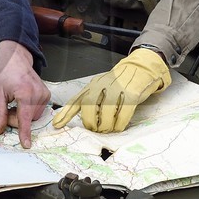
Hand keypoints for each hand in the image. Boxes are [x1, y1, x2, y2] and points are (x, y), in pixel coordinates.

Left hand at [0, 40, 50, 147]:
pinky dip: (28, 110)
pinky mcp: (47, 95)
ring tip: (14, 102)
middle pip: (27, 120)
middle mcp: (38, 94)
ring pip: (33, 117)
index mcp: (25, 93)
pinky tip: (22, 101)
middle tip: (6, 108)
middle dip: (15, 119)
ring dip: (22, 115)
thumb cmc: (4, 73)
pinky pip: (37, 111)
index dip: (24, 133)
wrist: (15, 58)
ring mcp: (44, 94)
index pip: (24, 118)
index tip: (26, 144)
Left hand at [54, 48, 170, 132]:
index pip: (77, 100)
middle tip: (94, 129)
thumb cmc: (119, 82)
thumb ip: (90, 100)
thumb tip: (79, 118)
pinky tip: (118, 127)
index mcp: (93, 84)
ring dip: (105, 125)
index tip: (57, 125)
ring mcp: (117, 89)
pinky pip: (123, 113)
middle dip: (90, 121)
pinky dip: (119, 124)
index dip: (66, 113)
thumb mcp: (101, 87)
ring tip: (107, 129)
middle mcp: (103, 85)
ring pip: (106, 111)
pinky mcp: (131, 95)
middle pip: (90, 105)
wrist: (141, 69)